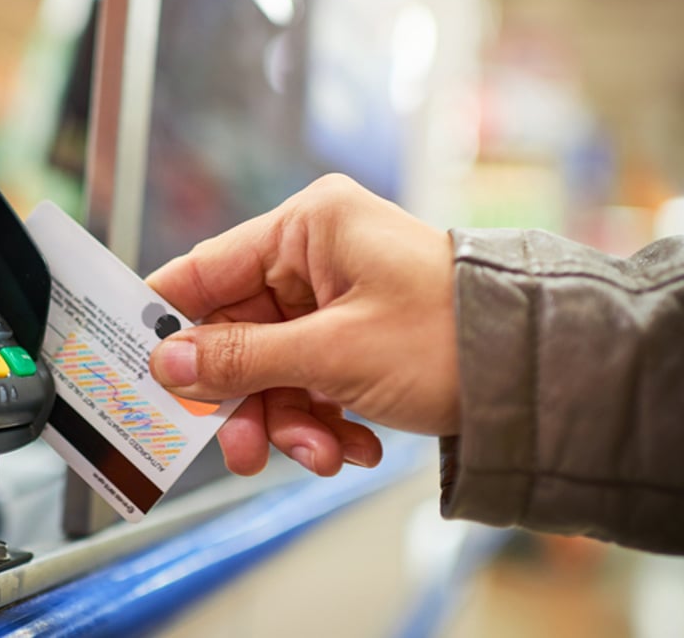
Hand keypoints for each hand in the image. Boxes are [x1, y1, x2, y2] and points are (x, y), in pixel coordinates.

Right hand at [146, 174, 459, 476]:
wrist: (543, 375)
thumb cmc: (450, 337)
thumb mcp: (333, 353)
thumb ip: (241, 360)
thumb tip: (167, 363)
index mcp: (308, 227)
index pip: (206, 269)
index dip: (169, 322)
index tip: (140, 368)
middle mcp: (317, 254)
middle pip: (239, 332)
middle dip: (247, 399)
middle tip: (242, 451)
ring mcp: (338, 295)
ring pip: (275, 365)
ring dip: (291, 420)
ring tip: (323, 456)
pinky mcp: (358, 334)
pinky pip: (311, 378)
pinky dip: (324, 419)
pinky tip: (354, 445)